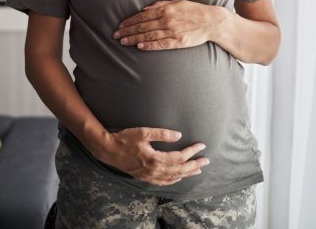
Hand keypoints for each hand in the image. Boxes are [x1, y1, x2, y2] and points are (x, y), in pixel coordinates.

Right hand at [92, 127, 209, 185]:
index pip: (179, 157)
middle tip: (207, 161)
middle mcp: (154, 170)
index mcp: (155, 158)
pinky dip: (174, 180)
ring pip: (173, 177)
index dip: (191, 151)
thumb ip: (161, 134)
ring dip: (187, 174)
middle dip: (194, 165)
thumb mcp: (143, 132)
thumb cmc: (125, 138)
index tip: (201, 145)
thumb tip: (178, 135)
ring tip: (198, 170)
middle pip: (179, 170)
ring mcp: (149, 176)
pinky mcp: (145, 177)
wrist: (108, 150)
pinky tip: (179, 177)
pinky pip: (163, 182)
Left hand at [112, 0, 226, 50]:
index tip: (120, 26)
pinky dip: (149, 45)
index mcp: (166, 9)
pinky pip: (161, 44)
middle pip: (143, 26)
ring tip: (123, 42)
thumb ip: (160, 4)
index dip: (130, 21)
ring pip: (149, 36)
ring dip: (134, 39)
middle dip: (128, 31)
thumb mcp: (177, 2)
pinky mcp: (178, 42)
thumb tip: (145, 9)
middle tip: (116, 35)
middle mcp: (167, 20)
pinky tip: (140, 47)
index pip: (142, 16)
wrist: (211, 21)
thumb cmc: (193, 10)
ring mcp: (173, 31)